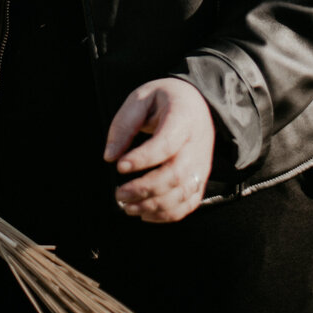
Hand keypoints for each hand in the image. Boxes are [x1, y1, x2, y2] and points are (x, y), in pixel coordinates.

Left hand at [104, 79, 215, 222]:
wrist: (197, 103)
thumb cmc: (166, 99)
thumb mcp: (142, 98)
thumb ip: (124, 124)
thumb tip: (110, 155)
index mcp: (183, 118)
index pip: (166, 143)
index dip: (143, 158)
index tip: (120, 166)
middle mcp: (197, 145)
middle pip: (175, 175)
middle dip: (144, 188)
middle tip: (119, 193)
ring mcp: (202, 165)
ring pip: (182, 194)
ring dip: (153, 205)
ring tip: (127, 206)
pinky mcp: (201, 179)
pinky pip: (188, 203)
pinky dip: (167, 215)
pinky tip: (146, 212)